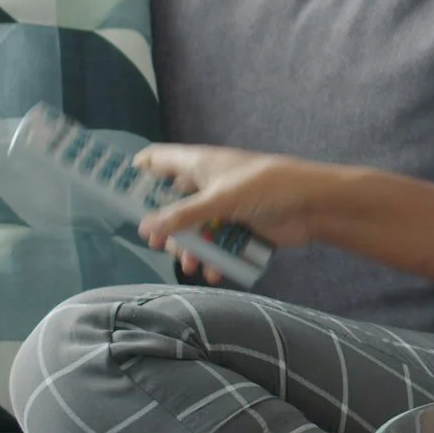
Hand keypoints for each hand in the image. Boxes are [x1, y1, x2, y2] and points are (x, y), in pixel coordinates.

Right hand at [133, 144, 324, 281]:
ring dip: (190, 248)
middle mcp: (208, 184)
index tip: (120, 195)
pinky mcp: (239, 228)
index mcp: (199, 164)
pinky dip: (213, 258)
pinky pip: (217, 245)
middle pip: (172, 204)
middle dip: (165, 227)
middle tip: (157, 246)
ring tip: (191, 265)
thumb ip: (183, 215)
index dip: (138, 173)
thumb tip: (145, 228)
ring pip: (194, 229)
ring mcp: (224, 207)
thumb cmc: (266, 186)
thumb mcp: (220, 198)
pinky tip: (213, 272)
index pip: (158, 160)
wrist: (313, 205)